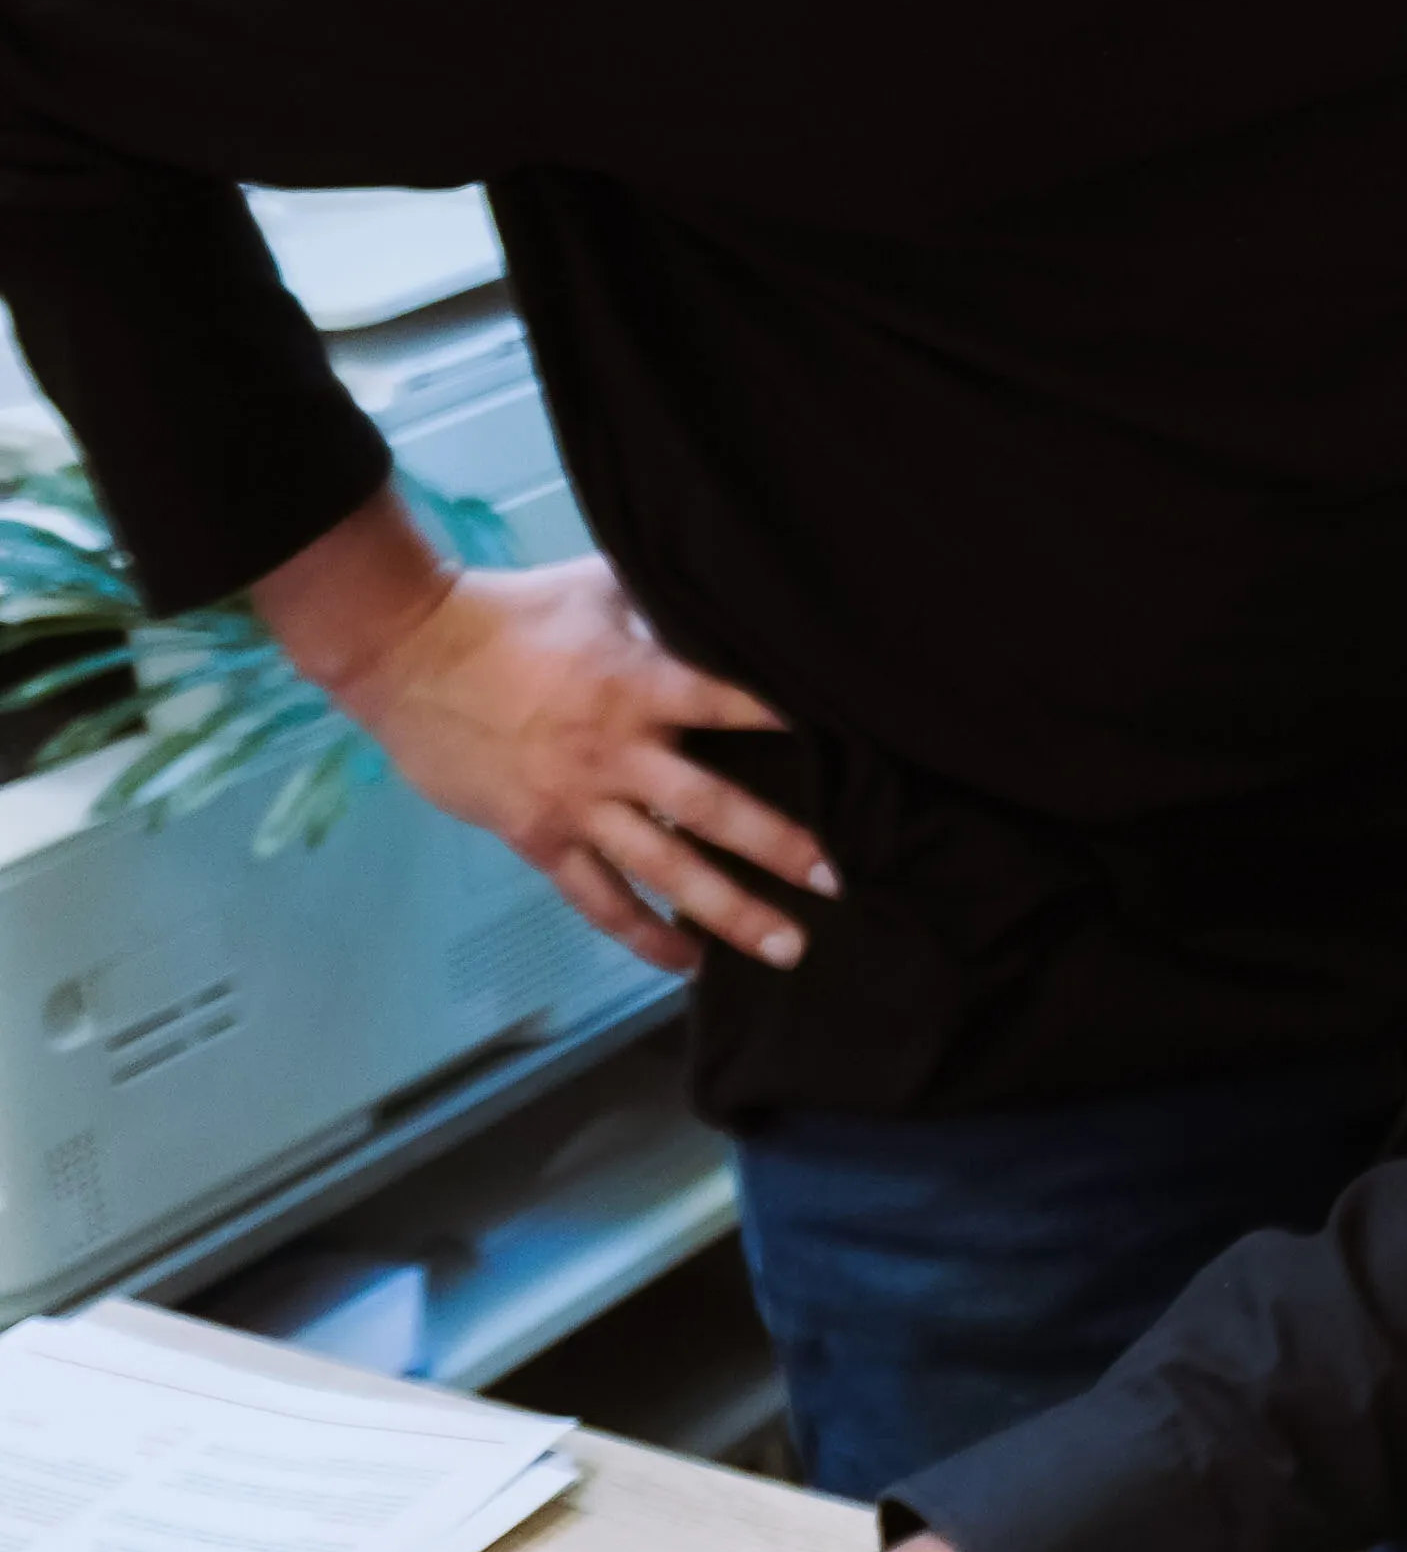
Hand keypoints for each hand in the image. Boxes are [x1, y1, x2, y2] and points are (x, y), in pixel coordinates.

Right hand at [255, 488, 832, 975]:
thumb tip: (731, 607)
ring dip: (727, 912)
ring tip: (784, 947)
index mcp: (638, 683)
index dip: (790, 723)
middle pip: (711, 808)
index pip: (732, 704)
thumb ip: (666, 610)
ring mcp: (577, 802)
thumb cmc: (513, 611)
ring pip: (663, 870)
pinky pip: (597, 898)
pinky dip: (643, 935)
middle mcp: (616, 752)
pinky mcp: (538, 836)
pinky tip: (687, 962)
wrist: (407, 651)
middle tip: (837, 881)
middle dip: (778, 846)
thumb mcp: (602, 589)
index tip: (854, 750)